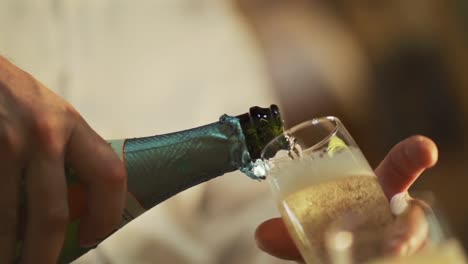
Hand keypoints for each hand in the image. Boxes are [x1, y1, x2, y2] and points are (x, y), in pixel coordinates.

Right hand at [0, 56, 125, 262]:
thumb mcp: (48, 113)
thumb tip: (80, 202)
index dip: (107, 214)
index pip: (109, 175)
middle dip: (45, 255)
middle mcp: (41, 135)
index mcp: (69, 123)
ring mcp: (5, 145)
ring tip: (11, 263)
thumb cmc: (11, 96)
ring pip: (9, 221)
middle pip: (53, 216)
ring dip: (9, 252)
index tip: (96, 236)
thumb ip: (67, 150)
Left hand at [254, 135, 437, 261]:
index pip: (397, 169)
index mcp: (376, 193)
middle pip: (414, 212)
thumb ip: (292, 230)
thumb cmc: (339, 232)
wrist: (353, 251)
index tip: (425, 149)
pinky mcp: (410, 252)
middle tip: (395, 243)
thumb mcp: (317, 227)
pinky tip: (388, 261)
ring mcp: (406, 236)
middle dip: (413, 222)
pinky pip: (411, 257)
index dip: (412, 155)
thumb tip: (261, 234)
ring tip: (389, 256)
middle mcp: (397, 213)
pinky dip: (397, 260)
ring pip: (414, 242)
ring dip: (402, 251)